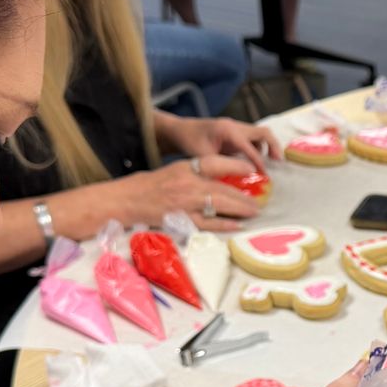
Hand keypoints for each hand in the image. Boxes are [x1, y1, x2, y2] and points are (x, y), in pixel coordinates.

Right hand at [105, 159, 260, 230]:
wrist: (126, 200)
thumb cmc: (150, 185)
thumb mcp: (174, 170)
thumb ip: (197, 173)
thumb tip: (223, 179)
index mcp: (186, 168)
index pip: (216, 163)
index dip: (236, 164)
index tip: (251, 168)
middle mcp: (188, 184)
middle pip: (223, 188)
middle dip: (244, 195)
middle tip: (260, 200)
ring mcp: (186, 204)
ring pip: (219, 205)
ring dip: (240, 209)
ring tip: (254, 211)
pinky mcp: (182, 220)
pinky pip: (208, 223)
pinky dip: (225, 224)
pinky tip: (237, 224)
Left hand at [163, 115, 280, 171]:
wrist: (180, 130)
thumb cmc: (188, 142)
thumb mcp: (202, 156)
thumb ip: (220, 167)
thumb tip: (235, 181)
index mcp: (228, 130)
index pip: (250, 146)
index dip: (259, 161)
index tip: (265, 175)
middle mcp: (235, 126)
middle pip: (264, 133)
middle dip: (274, 148)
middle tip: (279, 164)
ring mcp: (236, 127)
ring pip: (260, 135)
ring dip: (267, 149)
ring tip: (269, 166)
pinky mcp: (236, 133)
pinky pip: (253, 139)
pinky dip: (258, 149)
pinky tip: (253, 163)